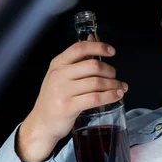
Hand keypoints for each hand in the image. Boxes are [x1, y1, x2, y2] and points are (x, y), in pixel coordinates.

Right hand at [16, 41, 127, 161]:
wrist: (41, 123)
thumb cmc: (54, 97)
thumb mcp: (61, 74)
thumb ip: (78, 58)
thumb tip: (93, 39)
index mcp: (58, 63)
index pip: (80, 48)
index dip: (98, 47)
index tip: (111, 51)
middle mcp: (59, 75)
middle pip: (92, 66)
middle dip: (110, 71)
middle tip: (115, 77)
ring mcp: (62, 91)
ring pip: (96, 83)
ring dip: (113, 85)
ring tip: (120, 88)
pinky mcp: (68, 106)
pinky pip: (95, 98)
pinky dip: (110, 96)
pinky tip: (117, 96)